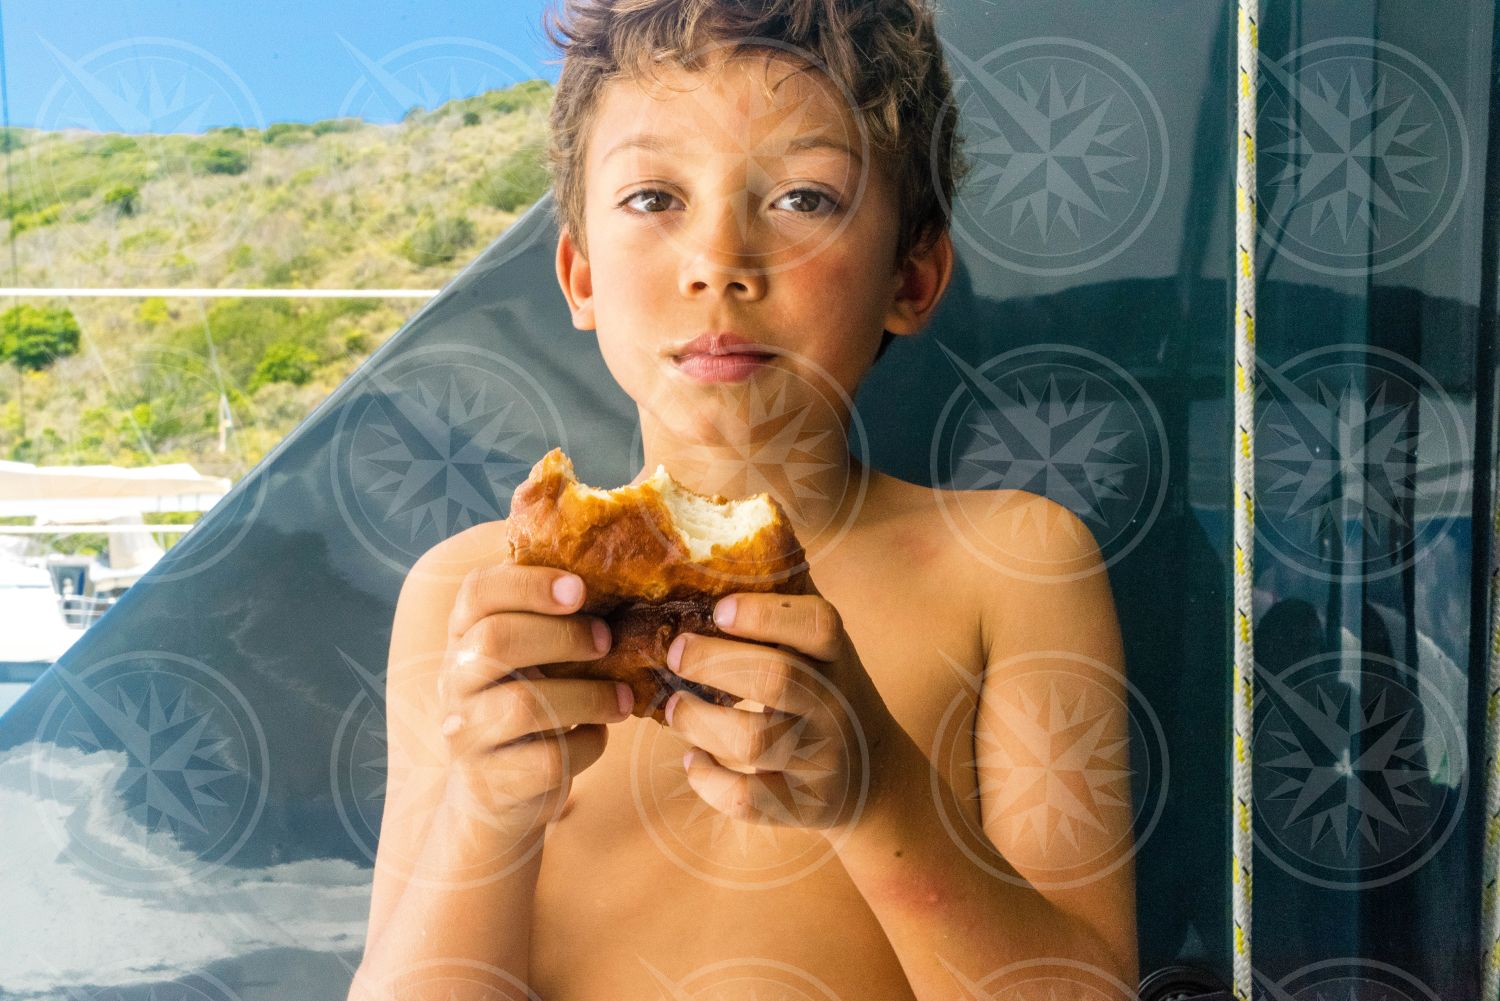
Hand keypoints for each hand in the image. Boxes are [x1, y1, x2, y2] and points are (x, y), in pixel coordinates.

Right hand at [439, 564, 631, 842]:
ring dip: (589, 695)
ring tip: (623, 697)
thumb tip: (620, 565)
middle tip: (606, 641)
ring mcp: (468, 733)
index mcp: (465, 636)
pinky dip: (587, 743)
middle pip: (497, 641)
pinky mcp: (494, 782)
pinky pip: (549, 757)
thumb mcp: (529, 655)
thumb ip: (553, 617)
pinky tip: (597, 734)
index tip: (579, 588)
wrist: (494, 796)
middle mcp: (456, 680)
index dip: (529, 583)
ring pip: (525, 704)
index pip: (478, 592)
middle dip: (564, 636)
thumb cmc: (529, 703)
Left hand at [662, 571, 900, 835]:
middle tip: (674, 651)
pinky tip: (693, 760)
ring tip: (673, 707)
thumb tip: (749, 513)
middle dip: (714, 662)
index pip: (816, 624)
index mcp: (837, 655)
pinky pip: (750, 801)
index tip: (718, 607)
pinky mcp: (802, 805)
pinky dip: (710, 782)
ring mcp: (822, 759)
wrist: (874, 775)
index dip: (764, 613)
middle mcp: (835, 704)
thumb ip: (786, 593)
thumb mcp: (821, 644)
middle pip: (776, 679)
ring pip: (755, 742)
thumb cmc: (826, 688)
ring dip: (700, 722)